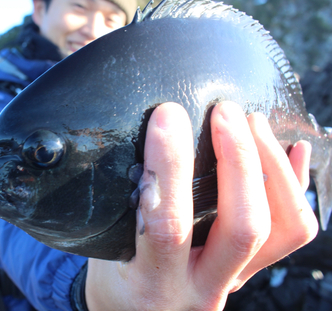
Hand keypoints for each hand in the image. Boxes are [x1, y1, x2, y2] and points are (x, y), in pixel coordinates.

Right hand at [85, 101, 317, 310]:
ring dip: (273, 169)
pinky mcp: (249, 271)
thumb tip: (143, 138)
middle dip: (239, 159)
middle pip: (243, 226)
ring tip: (254, 123)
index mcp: (152, 281)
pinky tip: (293, 150)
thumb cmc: (114, 281)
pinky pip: (290, 233)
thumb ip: (128, 203)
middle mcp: (201, 287)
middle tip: (224, 112)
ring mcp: (234, 281)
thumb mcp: (105, 248)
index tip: (167, 116)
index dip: (169, 164)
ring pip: (282, 230)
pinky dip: (295, 185)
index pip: (166, 222)